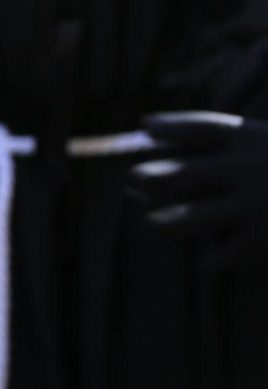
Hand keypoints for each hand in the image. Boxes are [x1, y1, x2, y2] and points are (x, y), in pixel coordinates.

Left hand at [129, 111, 267, 268]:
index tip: (146, 126)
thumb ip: (235, 144)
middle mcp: (248, 168)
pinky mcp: (262, 240)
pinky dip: (210, 259)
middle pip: (180, 172)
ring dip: (166, 221)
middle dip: (150, 176)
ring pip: (189, 217)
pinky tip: (204, 261)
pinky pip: (219, 254)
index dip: (171, 127)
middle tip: (133, 177)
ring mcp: (253, 204)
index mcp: (255, 139)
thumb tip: (162, 130)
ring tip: (152, 223)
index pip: (201, 128)